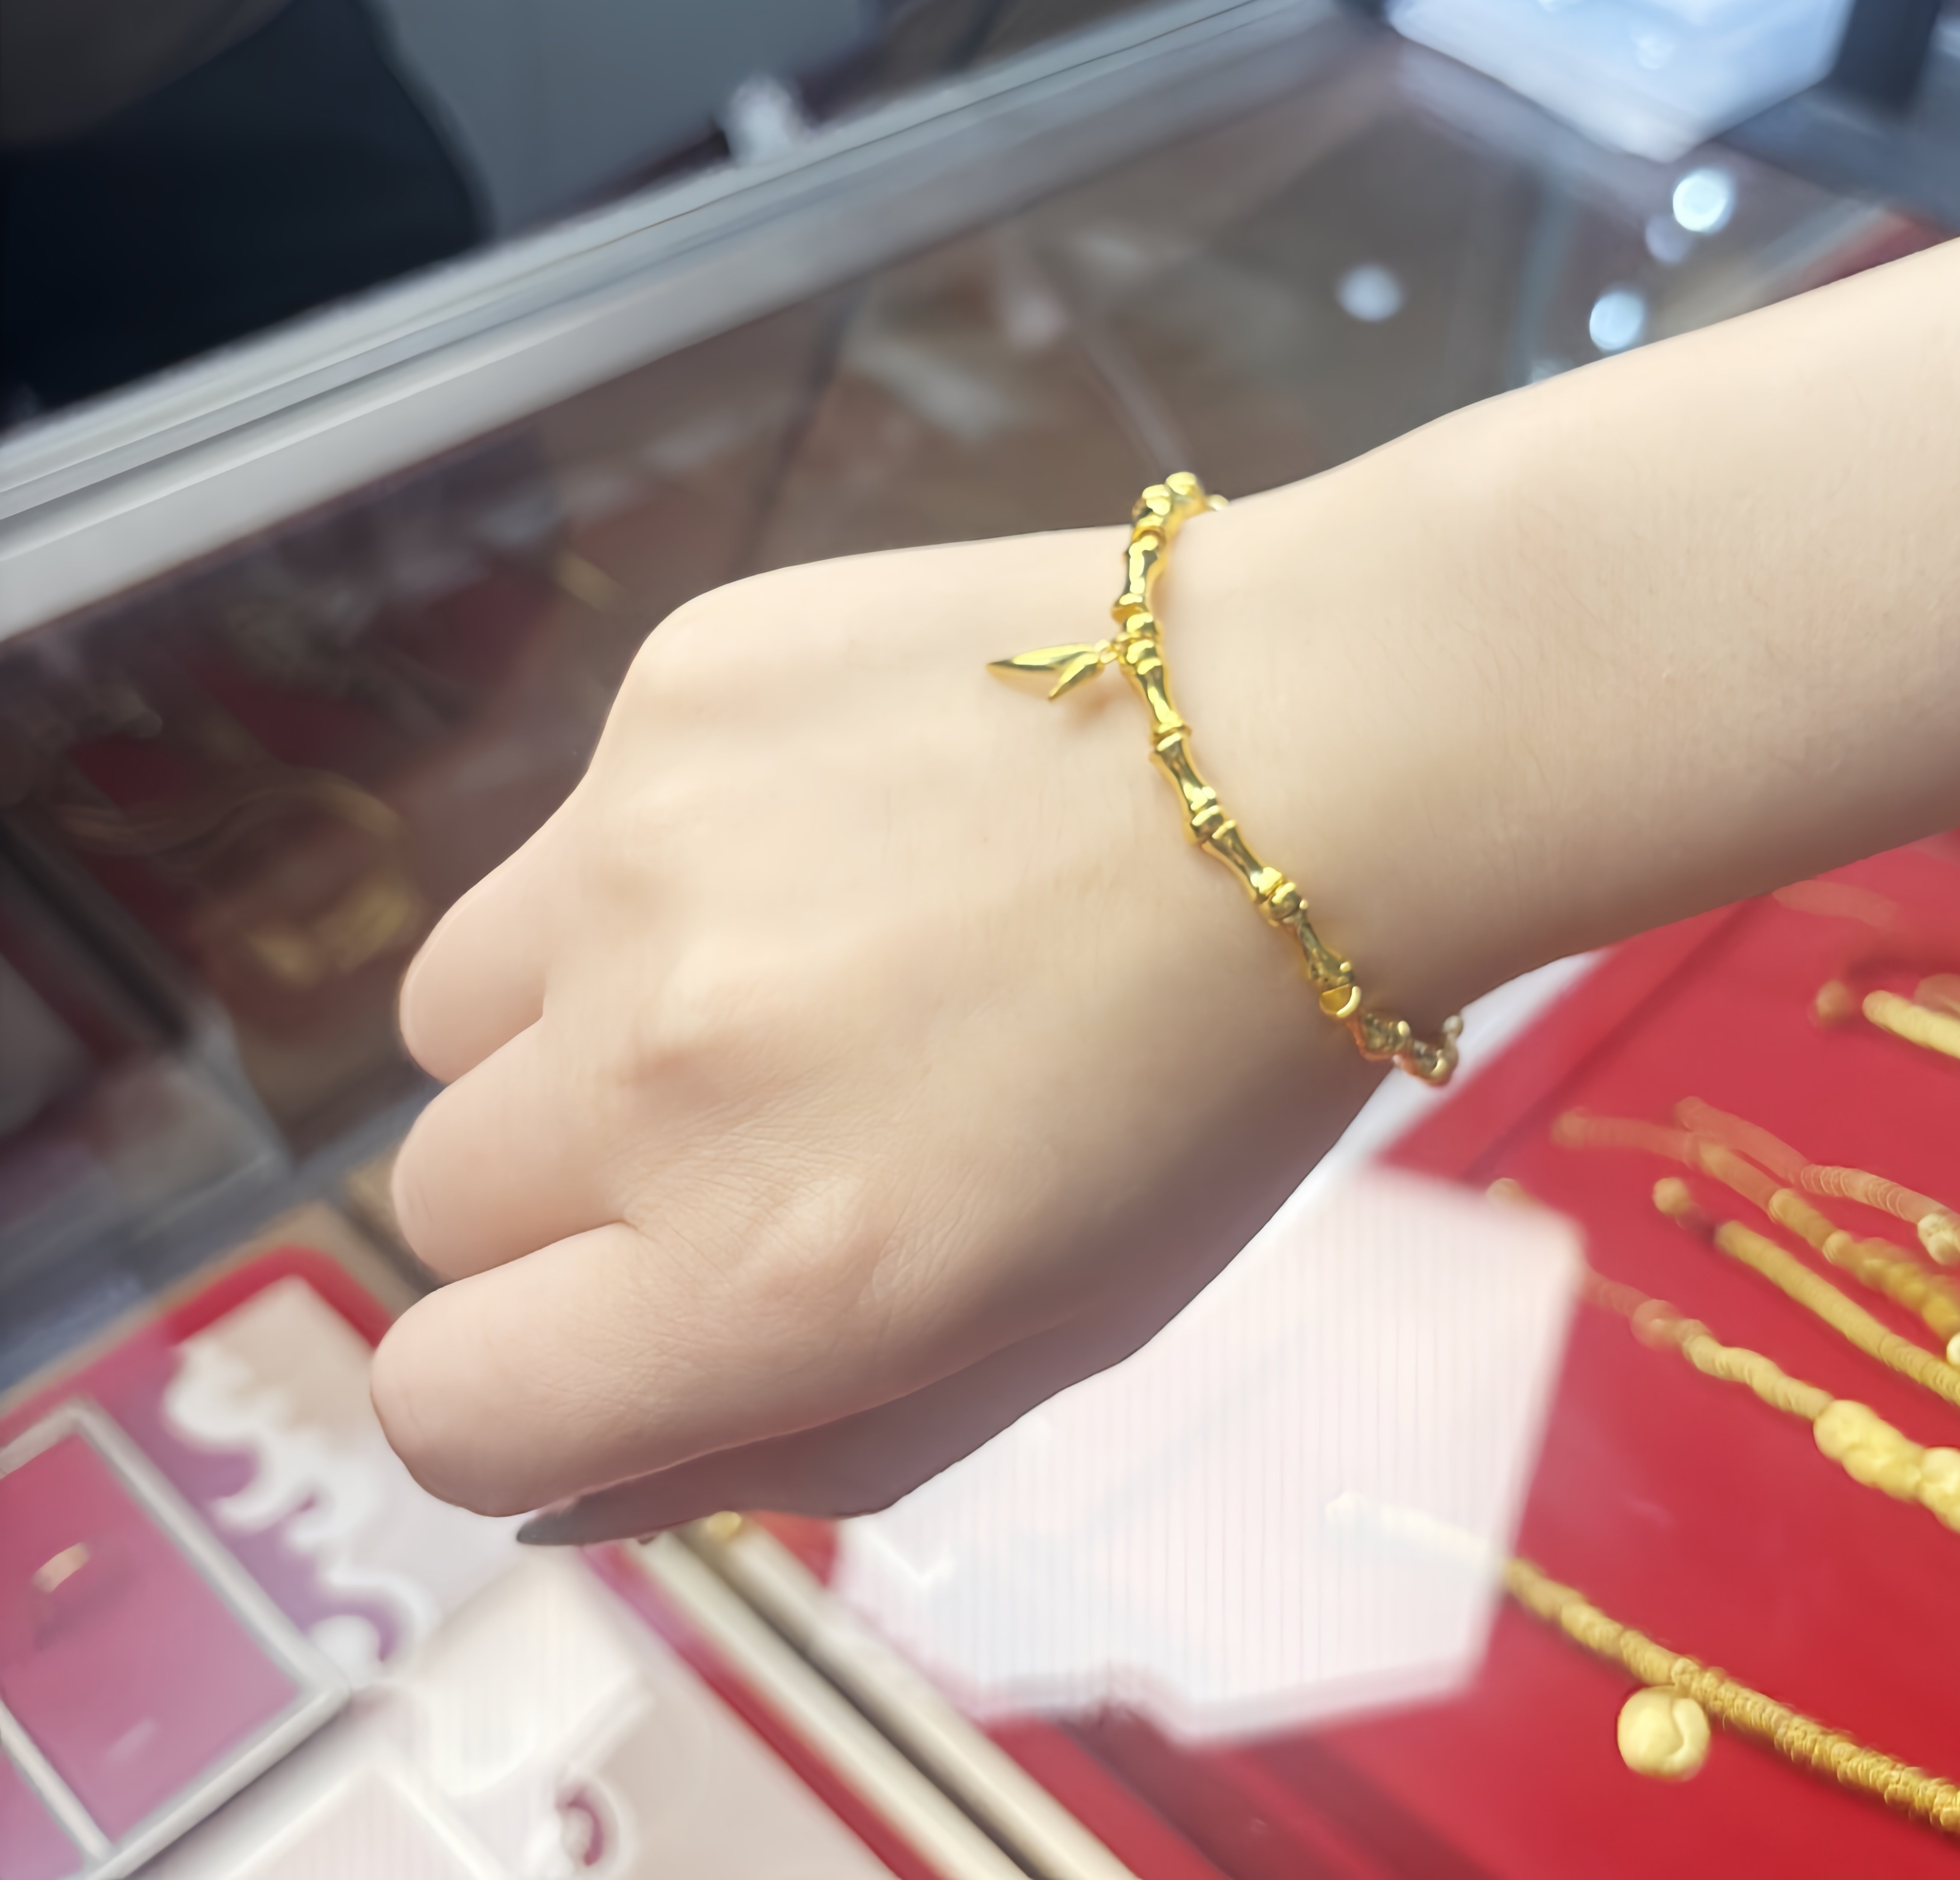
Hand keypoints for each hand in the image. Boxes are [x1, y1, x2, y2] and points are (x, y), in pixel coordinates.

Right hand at [369, 499, 1398, 1538]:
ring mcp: (643, 858)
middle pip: (441, 1205)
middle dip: (571, 1202)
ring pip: (455, 1016)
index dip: (514, 1390)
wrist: (1321, 756)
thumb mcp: (1047, 1345)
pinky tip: (832, 828)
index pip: (440, 1408)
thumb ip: (795, 1450)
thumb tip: (572, 1469)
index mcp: (770, 1280)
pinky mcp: (671, 688)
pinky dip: (648, 869)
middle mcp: (663, 1072)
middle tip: (754, 1123)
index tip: (607, 1328)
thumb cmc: (1212, 1085)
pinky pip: (564, 838)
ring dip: (564, 1031)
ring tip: (763, 969)